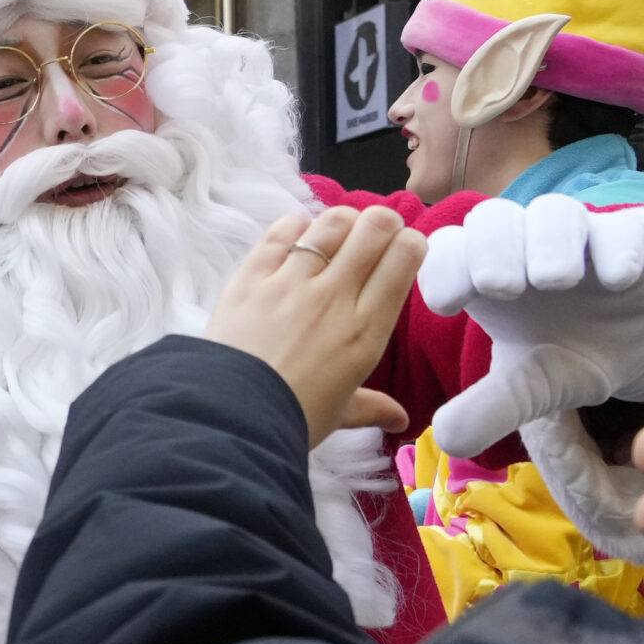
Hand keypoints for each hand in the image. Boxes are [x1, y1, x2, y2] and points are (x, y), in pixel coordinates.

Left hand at [204, 206, 425, 447]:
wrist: (233, 418)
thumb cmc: (293, 418)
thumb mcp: (339, 413)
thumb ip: (371, 407)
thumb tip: (400, 421)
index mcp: (366, 329)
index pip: (404, 258)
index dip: (410, 244)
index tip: (403, 251)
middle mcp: (335, 296)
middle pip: (374, 228)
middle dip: (382, 223)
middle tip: (373, 237)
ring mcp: (291, 281)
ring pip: (330, 223)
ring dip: (341, 222)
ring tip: (338, 235)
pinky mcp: (252, 276)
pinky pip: (281, 232)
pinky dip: (296, 226)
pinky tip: (298, 234)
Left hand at [418, 194, 643, 457]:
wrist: (643, 348)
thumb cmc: (573, 353)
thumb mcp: (532, 388)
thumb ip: (491, 408)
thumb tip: (445, 438)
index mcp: (487, 277)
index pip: (448, 253)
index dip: (443, 270)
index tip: (450, 304)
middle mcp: (527, 246)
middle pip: (492, 220)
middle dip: (491, 248)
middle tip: (502, 287)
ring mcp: (582, 236)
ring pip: (554, 212)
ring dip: (548, 241)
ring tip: (555, 279)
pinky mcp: (635, 236)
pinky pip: (622, 227)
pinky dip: (617, 246)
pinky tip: (617, 279)